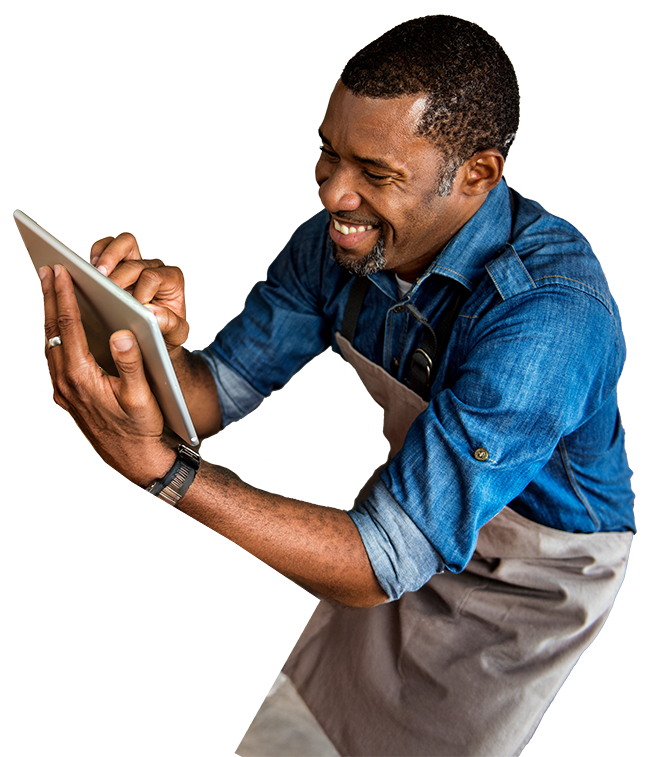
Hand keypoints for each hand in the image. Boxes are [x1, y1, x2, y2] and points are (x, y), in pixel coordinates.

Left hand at [41, 263, 174, 485]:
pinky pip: (54, 356)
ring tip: (50, 291)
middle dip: (49, 298)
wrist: (132, 460)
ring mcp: (63, 389)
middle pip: (52, 331)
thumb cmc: (140, 429)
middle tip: (48, 270)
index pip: (69, 328)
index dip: (64, 297)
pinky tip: (60, 327)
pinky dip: (55, 334)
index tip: (61, 273)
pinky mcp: (67, 395)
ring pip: (49, 343)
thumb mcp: (141, 396)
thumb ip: (131, 364)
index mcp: (81, 377)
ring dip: (49, 315)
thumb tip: (122, 334)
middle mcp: (66, 382)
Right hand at [90, 232, 188, 357]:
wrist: (154, 337)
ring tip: (97, 274)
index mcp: (171, 281)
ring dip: (108, 256)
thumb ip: (170, 324)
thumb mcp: (175, 336)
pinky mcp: (117, 265)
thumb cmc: (165, 334)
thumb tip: (150, 311)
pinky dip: (98, 253)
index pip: (153, 277)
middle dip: (119, 276)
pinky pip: (107, 247)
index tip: (133, 308)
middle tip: (109, 289)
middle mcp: (154, 269)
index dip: (140, 292)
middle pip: (135, 260)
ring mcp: (135, 264)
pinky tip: (91, 271)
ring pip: (124, 243)